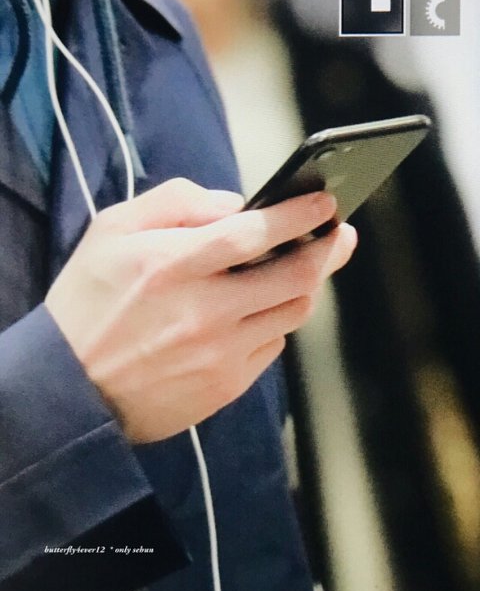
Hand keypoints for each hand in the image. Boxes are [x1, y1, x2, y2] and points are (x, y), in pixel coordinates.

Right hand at [45, 178, 355, 442]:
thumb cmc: (88, 302)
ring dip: (305, 285)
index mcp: (172, 266)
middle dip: (327, 249)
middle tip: (340, 234)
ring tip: (303, 266)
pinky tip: (260, 311)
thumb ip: (174, 203)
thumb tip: (236, 203)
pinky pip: (272, 348)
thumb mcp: (111, 231)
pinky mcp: (225, 386)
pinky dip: (275, 322)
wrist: (69, 389)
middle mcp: (204, 312)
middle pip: (293, 277)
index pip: (254, 232)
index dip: (299, 214)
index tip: (326, 200)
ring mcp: (219, 354)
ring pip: (292, 313)